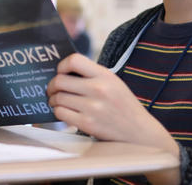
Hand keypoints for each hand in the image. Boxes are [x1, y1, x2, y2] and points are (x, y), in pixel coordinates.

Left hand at [47, 53, 178, 156]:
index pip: (74, 60)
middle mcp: (98, 89)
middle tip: (52, 89)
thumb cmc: (123, 105)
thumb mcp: (114, 82)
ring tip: (56, 100)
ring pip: (58, 98)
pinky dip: (58, 112)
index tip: (61, 71)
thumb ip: (92, 75)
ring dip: (53, 100)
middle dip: (52, 85)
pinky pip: (61, 113)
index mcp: (105, 75)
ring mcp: (92, 107)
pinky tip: (64, 111)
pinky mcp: (87, 124)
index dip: (62, 65)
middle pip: (60, 81)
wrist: (139, 131)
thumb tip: (63, 72)